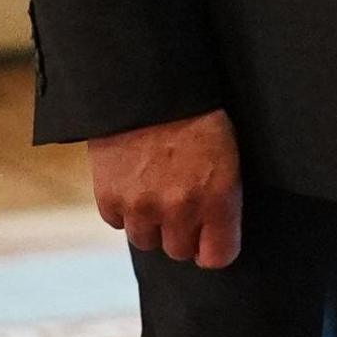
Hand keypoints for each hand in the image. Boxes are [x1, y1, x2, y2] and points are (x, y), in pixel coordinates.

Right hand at [88, 106, 242, 268]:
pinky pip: (118, 221)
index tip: (210, 238)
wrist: (147, 80)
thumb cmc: (197, 108)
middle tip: (180, 200)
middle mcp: (181, 208)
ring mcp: (142, 206)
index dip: (214, 247)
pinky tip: (132, 177)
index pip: (219, 256)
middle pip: (179, 251)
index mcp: (218, 194)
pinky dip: (124, 206)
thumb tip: (216, 228)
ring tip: (155, 185)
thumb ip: (221, 193)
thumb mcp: (227, 147)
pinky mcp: (109, 199)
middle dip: (181, 231)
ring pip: (147, 240)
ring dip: (151, 221)